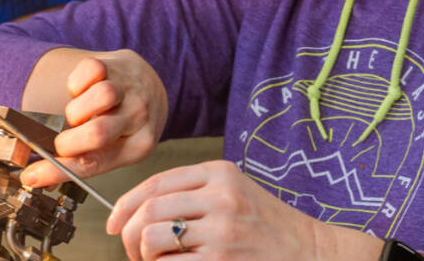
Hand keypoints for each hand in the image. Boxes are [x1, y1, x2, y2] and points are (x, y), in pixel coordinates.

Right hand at [20, 49, 166, 187]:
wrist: (152, 89)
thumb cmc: (126, 124)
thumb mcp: (114, 148)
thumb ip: (81, 160)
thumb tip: (36, 176)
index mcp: (138, 145)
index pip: (94, 163)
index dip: (57, 172)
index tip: (31, 175)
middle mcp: (140, 115)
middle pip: (98, 132)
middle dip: (68, 141)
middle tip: (61, 142)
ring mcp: (131, 87)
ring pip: (101, 96)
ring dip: (76, 109)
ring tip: (77, 115)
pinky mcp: (118, 63)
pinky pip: (92, 69)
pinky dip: (77, 81)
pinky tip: (81, 92)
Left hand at [107, 160, 381, 260]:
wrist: (308, 251)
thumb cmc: (266, 225)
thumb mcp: (234, 191)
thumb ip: (192, 192)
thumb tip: (136, 210)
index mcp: (220, 172)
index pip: (155, 182)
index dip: (125, 204)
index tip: (114, 222)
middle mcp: (220, 196)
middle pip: (148, 210)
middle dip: (128, 234)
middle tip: (132, 249)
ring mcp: (222, 229)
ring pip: (152, 238)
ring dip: (143, 255)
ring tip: (154, 260)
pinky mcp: (221, 258)